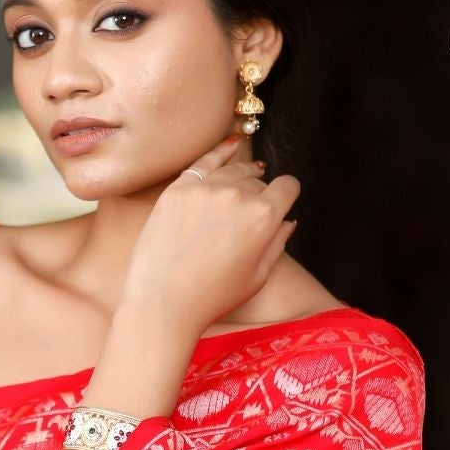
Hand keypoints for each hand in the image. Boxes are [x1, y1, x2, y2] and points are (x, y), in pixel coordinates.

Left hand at [121, 134, 299, 332]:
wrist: (161, 303)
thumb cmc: (211, 298)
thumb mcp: (257, 277)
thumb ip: (277, 243)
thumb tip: (287, 220)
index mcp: (263, 217)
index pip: (287, 186)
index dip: (287, 194)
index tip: (282, 200)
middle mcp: (236, 195)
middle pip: (258, 180)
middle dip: (260, 193)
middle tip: (249, 212)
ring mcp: (204, 189)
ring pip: (233, 169)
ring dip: (241, 175)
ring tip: (244, 181)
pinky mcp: (176, 189)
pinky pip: (204, 161)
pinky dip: (220, 152)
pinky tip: (231, 146)